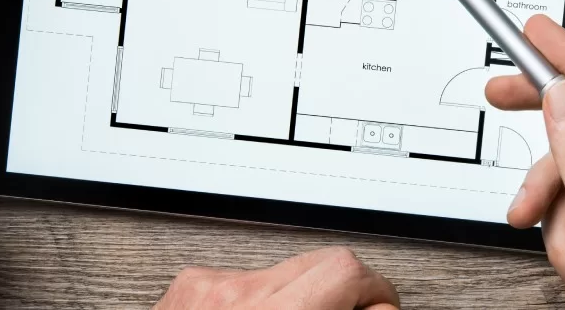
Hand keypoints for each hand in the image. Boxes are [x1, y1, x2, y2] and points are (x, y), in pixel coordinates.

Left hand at [156, 247, 399, 309]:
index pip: (344, 272)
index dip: (377, 295)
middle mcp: (235, 296)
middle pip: (324, 261)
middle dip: (348, 294)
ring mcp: (206, 287)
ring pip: (287, 269)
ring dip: (305, 299)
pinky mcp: (188, 285)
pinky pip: (245, 279)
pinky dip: (263, 302)